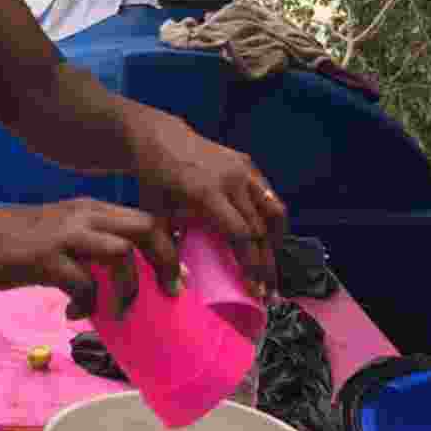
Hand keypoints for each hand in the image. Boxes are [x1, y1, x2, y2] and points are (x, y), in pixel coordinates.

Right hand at [0, 199, 179, 319]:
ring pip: (121, 253)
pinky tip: (72, 313)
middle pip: (145, 228)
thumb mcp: (59, 235)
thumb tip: (118, 281)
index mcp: (91, 209)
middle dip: (166, 261)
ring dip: (128, 287)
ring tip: (118, 311)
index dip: (169, 246)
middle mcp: (84, 216)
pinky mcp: (45, 257)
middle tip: (169, 292)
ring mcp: (65, 234)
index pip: (145, 218)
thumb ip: (89, 250)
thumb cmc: (14, 242)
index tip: (177, 276)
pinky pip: (83, 283)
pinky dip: (86, 304)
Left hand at [129, 114, 287, 295]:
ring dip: (276, 242)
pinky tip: (266, 238)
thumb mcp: (156, 216)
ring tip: (271, 265)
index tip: (255, 291)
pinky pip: (268, 195)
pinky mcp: (247, 163)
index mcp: (207, 193)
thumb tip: (174, 291)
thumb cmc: (155, 183)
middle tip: (268, 290)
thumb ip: (166, 252)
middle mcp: (231, 179)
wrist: (159, 140)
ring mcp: (243, 168)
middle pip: (261, 228)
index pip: (241, 235)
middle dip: (267, 263)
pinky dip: (271, 219)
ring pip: (274, 210)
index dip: (251, 265)